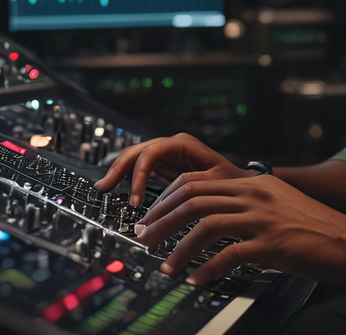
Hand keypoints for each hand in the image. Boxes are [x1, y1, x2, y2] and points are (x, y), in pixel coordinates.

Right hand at [93, 132, 251, 205]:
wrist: (242, 183)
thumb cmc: (232, 181)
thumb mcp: (213, 182)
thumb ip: (191, 186)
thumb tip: (169, 200)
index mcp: (182, 144)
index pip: (150, 154)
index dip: (138, 176)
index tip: (136, 201)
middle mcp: (171, 146)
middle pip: (136, 152)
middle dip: (118, 169)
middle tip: (103, 188)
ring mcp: (166, 155)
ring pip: (135, 159)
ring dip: (119, 173)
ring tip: (104, 188)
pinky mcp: (164, 167)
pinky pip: (141, 170)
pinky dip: (129, 179)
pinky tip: (120, 191)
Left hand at [133, 173, 345, 286]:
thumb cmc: (314, 227)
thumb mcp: (276, 203)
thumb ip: (246, 203)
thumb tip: (210, 216)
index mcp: (252, 182)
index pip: (197, 181)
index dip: (167, 200)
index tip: (151, 217)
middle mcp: (255, 194)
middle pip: (194, 199)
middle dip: (162, 220)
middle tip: (144, 239)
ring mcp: (264, 217)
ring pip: (206, 225)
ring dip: (179, 247)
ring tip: (165, 265)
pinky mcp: (273, 243)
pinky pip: (231, 254)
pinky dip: (208, 268)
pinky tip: (197, 279)